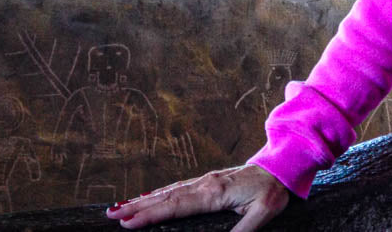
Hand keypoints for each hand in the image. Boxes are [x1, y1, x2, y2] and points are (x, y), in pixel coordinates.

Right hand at [105, 164, 289, 231]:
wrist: (282, 166)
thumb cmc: (273, 190)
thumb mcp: (264, 213)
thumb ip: (243, 231)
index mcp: (214, 193)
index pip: (176, 206)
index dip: (151, 215)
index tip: (127, 222)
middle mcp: (205, 184)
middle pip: (165, 198)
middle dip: (137, 207)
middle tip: (109, 215)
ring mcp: (206, 181)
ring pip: (169, 191)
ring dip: (144, 200)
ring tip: (119, 207)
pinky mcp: (209, 181)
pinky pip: (178, 188)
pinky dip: (159, 194)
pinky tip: (149, 198)